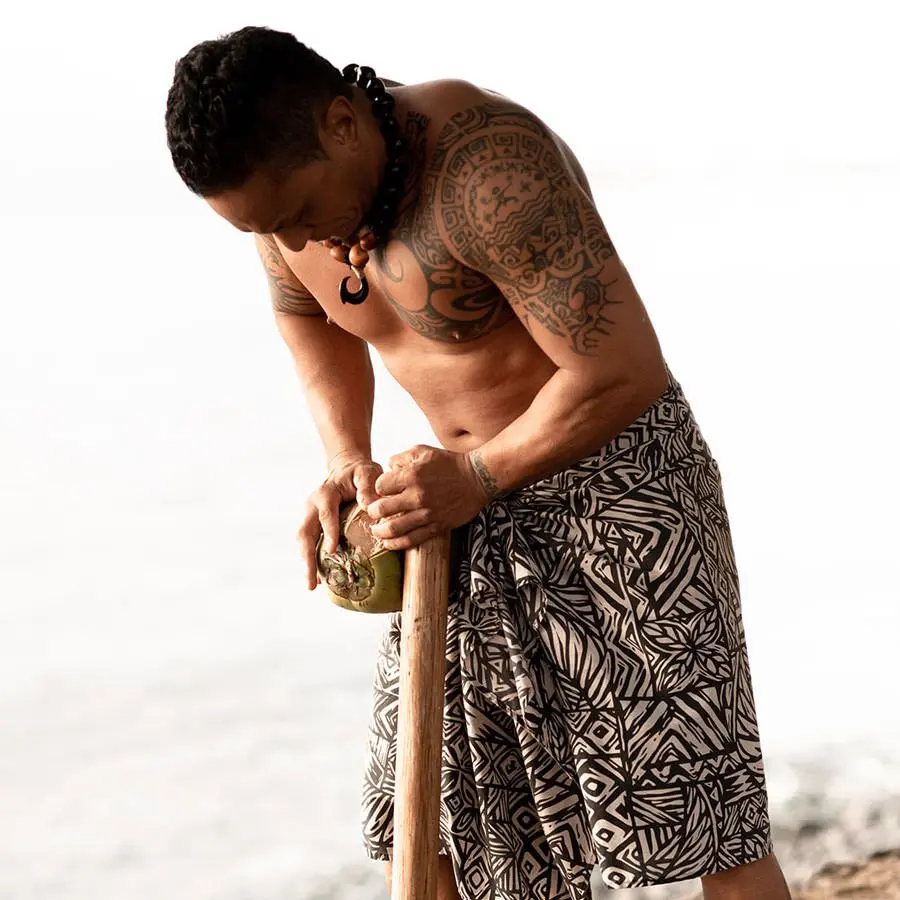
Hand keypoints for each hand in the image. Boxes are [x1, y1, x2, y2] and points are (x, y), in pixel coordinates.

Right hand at [297, 451, 382, 590]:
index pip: (326, 514)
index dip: (329, 532)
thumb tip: (369, 505)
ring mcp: (310, 517)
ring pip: (303, 542)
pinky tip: (321, 579)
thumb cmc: (360, 473)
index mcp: (325, 493)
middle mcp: (312, 506)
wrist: (346, 469)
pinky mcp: (313, 526)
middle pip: (304, 533)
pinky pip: (310, 545)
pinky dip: (312, 561)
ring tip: (313, 586)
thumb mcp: (367, 472)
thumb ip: (368, 485)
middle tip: (312, 581)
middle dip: (306, 557)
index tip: (333, 550)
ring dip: (306, 563)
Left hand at [366, 444, 490, 550]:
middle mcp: (417, 496)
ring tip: (376, 531)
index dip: (377, 489)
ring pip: (393, 529)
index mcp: (412, 475)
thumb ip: (401, 458)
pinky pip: (411, 540)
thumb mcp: (423, 451)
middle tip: (372, 513)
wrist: (478, 478)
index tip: (381, 492)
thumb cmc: (450, 463)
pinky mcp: (436, 526)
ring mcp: (426, 514)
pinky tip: (389, 543)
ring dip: (379, 532)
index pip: (380, 486)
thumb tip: (386, 467)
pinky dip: (396, 544)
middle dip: (372, 512)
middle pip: (381, 510)